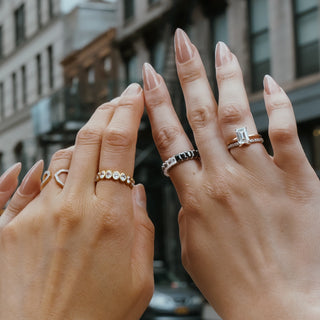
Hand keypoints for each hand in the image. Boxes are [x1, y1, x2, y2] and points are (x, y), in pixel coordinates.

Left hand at [0, 84, 153, 319]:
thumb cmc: (94, 317)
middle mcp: (73, 208)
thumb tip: (134, 191)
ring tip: (94, 144)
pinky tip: (49, 168)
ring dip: (81, 143)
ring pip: (62, 155)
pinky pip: (30, 182)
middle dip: (106, 110)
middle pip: (90, 137)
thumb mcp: (139, 276)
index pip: (120, 143)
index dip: (128, 111)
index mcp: (111, 218)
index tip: (133, 95)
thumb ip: (140, 226)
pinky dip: (45, 169)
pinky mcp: (13, 225)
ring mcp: (39, 214)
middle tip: (117, 100)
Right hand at [143, 29, 319, 318]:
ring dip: (228, 78)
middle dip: (187, 74)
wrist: (280, 307)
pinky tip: (268, 82)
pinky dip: (277, 103)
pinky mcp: (296, 179)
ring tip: (220, 49)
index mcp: (195, 196)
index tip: (148, 77)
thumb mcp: (192, 246)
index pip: (168, 137)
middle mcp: (224, 178)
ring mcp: (260, 176)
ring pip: (239, 114)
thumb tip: (188, 181)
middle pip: (200, 115)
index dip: (156, 104)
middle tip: (180, 44)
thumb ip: (188, 207)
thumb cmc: (233, 283)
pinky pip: (284, 131)